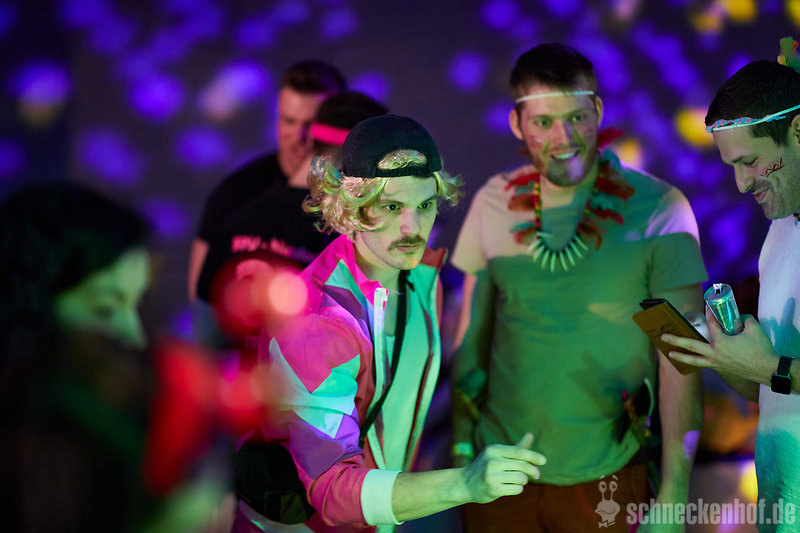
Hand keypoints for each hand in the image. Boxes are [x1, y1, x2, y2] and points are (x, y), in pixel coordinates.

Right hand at [459, 433, 545, 503]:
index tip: (544, 461)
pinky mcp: (493, 489)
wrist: (465, 483)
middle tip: (537, 475)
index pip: (519, 451)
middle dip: (533, 471)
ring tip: (516, 480)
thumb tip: (530, 434)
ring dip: (523, 481)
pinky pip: (516, 489)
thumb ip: (516, 447)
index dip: (533, 456)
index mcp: (494, 449)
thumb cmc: (486, 467)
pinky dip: (517, 488)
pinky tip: (510, 487)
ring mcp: (491, 475)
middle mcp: (492, 461)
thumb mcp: (498, 454)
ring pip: (521, 478)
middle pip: (522, 466)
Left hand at [661, 307, 776, 382]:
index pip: (712, 324)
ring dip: (681, 355)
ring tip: (669, 352)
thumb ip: (744, 320)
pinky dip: (696, 362)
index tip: (707, 306)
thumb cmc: (761, 349)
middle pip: (691, 344)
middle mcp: (715, 353)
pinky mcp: (721, 368)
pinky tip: (690, 360)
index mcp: (721, 342)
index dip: (710, 314)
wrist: (767, 370)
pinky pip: (704, 364)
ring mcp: (716, 362)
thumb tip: (739, 317)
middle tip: (662, 335)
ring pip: (694, 359)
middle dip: (676, 339)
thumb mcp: (754, 328)